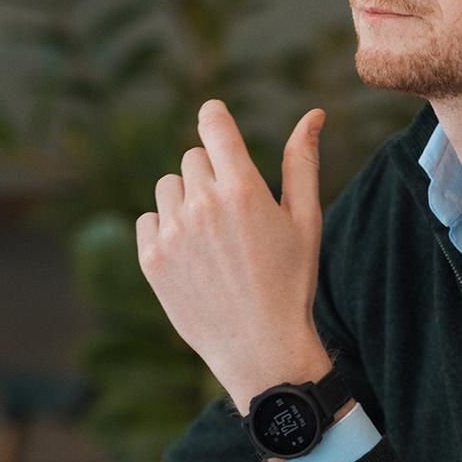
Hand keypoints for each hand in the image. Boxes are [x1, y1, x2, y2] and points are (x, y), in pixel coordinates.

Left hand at [136, 100, 332, 412]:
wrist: (261, 348)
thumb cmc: (290, 281)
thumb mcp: (305, 220)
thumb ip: (301, 161)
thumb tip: (313, 113)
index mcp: (243, 189)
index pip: (213, 124)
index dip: (214, 116)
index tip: (215, 118)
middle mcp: (203, 205)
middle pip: (194, 158)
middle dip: (212, 175)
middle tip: (233, 215)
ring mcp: (173, 232)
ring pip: (169, 187)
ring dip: (187, 200)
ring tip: (213, 239)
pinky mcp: (151, 258)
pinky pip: (148, 219)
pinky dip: (166, 230)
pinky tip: (192, 257)